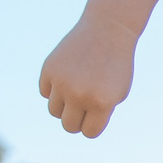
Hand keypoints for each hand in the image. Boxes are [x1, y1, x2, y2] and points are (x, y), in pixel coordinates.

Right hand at [40, 14, 136, 135]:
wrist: (108, 29)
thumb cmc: (116, 64)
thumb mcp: (117, 92)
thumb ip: (99, 113)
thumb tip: (78, 125)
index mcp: (102, 103)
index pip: (89, 133)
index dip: (93, 124)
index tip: (97, 112)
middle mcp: (80, 95)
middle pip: (69, 126)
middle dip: (77, 118)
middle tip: (85, 103)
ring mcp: (62, 82)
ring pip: (54, 111)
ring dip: (64, 104)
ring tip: (77, 87)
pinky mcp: (49, 69)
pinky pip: (45, 92)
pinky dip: (54, 88)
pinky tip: (67, 74)